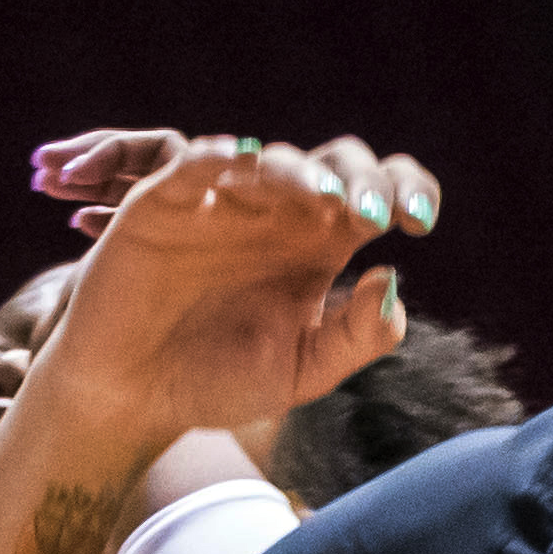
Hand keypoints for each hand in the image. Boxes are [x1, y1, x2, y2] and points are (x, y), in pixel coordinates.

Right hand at [25, 132, 433, 434]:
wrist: (133, 397)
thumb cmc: (216, 380)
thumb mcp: (301, 371)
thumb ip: (355, 336)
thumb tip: (392, 277)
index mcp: (319, 246)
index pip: (377, 197)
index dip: (407, 191)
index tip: (419, 223)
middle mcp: (277, 214)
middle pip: (335, 164)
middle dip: (363, 177)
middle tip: (377, 213)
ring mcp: (221, 203)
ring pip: (272, 160)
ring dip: (302, 172)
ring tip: (326, 201)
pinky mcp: (163, 203)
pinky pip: (192, 165)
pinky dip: (216, 156)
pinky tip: (240, 160)